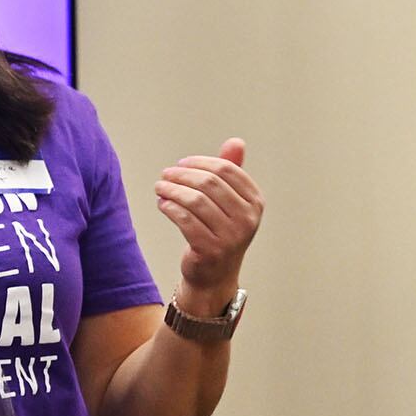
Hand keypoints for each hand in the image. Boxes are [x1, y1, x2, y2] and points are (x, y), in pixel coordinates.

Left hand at [155, 139, 261, 297]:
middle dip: (182, 175)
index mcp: (255, 201)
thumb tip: (236, 142)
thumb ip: (231, 172)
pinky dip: (169, 208)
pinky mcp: (211, 250)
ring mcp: (231, 236)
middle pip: (209, 183)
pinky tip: (162, 204)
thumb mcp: (230, 201)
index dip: (200, 162)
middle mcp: (248, 219)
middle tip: (165, 175)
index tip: (181, 164)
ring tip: (160, 187)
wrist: (215, 274)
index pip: (226, 170)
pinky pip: (185, 220)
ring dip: (172, 190)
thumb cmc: (220, 230)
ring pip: (195, 200)